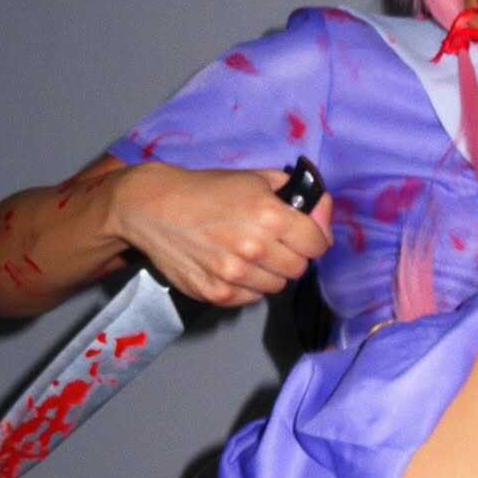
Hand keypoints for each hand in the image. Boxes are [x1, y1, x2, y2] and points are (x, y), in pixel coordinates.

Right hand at [112, 163, 333, 305]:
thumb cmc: (205, 190)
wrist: (152, 208)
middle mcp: (254, 248)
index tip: (302, 234)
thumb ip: (296, 194)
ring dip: (269, 272)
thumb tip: (324, 212)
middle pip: (299, 268)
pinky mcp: (217, 294)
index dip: (312, 237)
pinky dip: (247, 286)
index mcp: (268, 215)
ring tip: (247, 253)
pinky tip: (230, 265)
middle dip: (291, 255)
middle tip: (271, 242)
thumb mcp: (255, 178)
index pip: (318, 244)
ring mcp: (234, 275)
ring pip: (277, 286)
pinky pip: (251, 298)